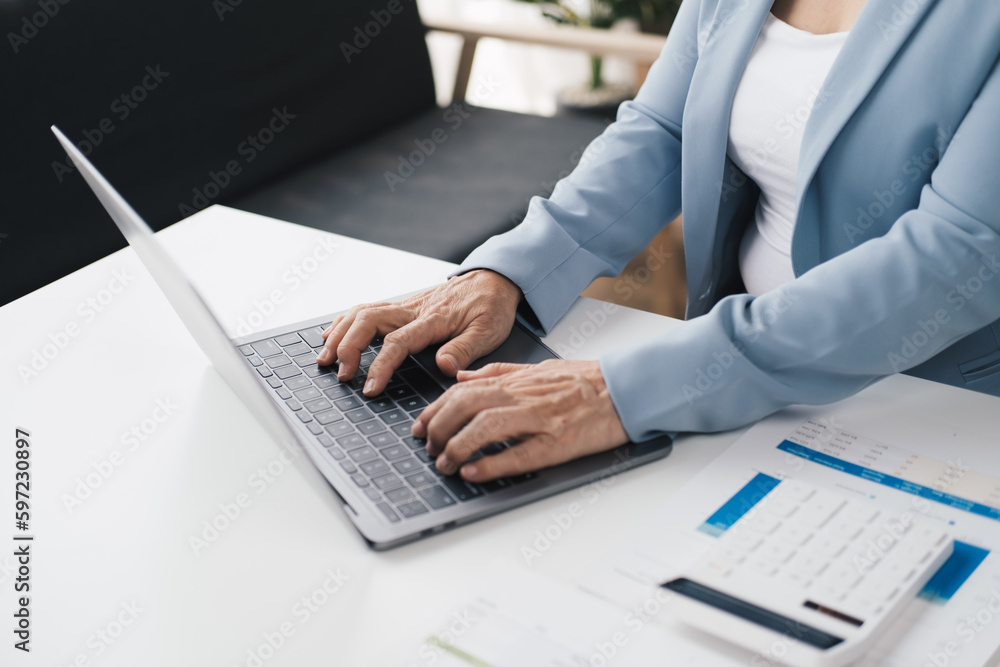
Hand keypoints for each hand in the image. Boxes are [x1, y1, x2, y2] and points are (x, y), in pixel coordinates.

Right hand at [317, 270, 521, 395]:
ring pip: (362, 312)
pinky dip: (345, 322)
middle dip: (348, 346)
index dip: (380, 366)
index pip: (398, 342)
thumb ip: (465, 349)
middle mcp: (413, 309)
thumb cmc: (491, 306)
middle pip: (368, 320)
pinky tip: (332, 336)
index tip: (369, 387)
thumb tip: (444, 366)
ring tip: (326, 359)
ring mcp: (405, 306)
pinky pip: (367, 310)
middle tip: (341, 373)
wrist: (494, 278)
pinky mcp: (403, 307)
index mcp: (433, 319)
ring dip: (340, 334)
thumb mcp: (489, 331)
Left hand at [413, 360, 629, 481]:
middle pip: (467, 406)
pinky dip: (492, 463)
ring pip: (486, 427)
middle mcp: (523, 397)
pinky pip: (519, 454)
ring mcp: (540, 419)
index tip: (420, 426)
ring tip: (444, 463)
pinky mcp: (557, 442)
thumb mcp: (537, 368)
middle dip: (439, 428)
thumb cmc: (584, 381)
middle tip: (429, 448)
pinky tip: (473, 472)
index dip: (435, 409)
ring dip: (458, 446)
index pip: (463, 392)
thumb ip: (498, 372)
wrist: (624, 389)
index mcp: (517, 382)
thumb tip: (462, 375)